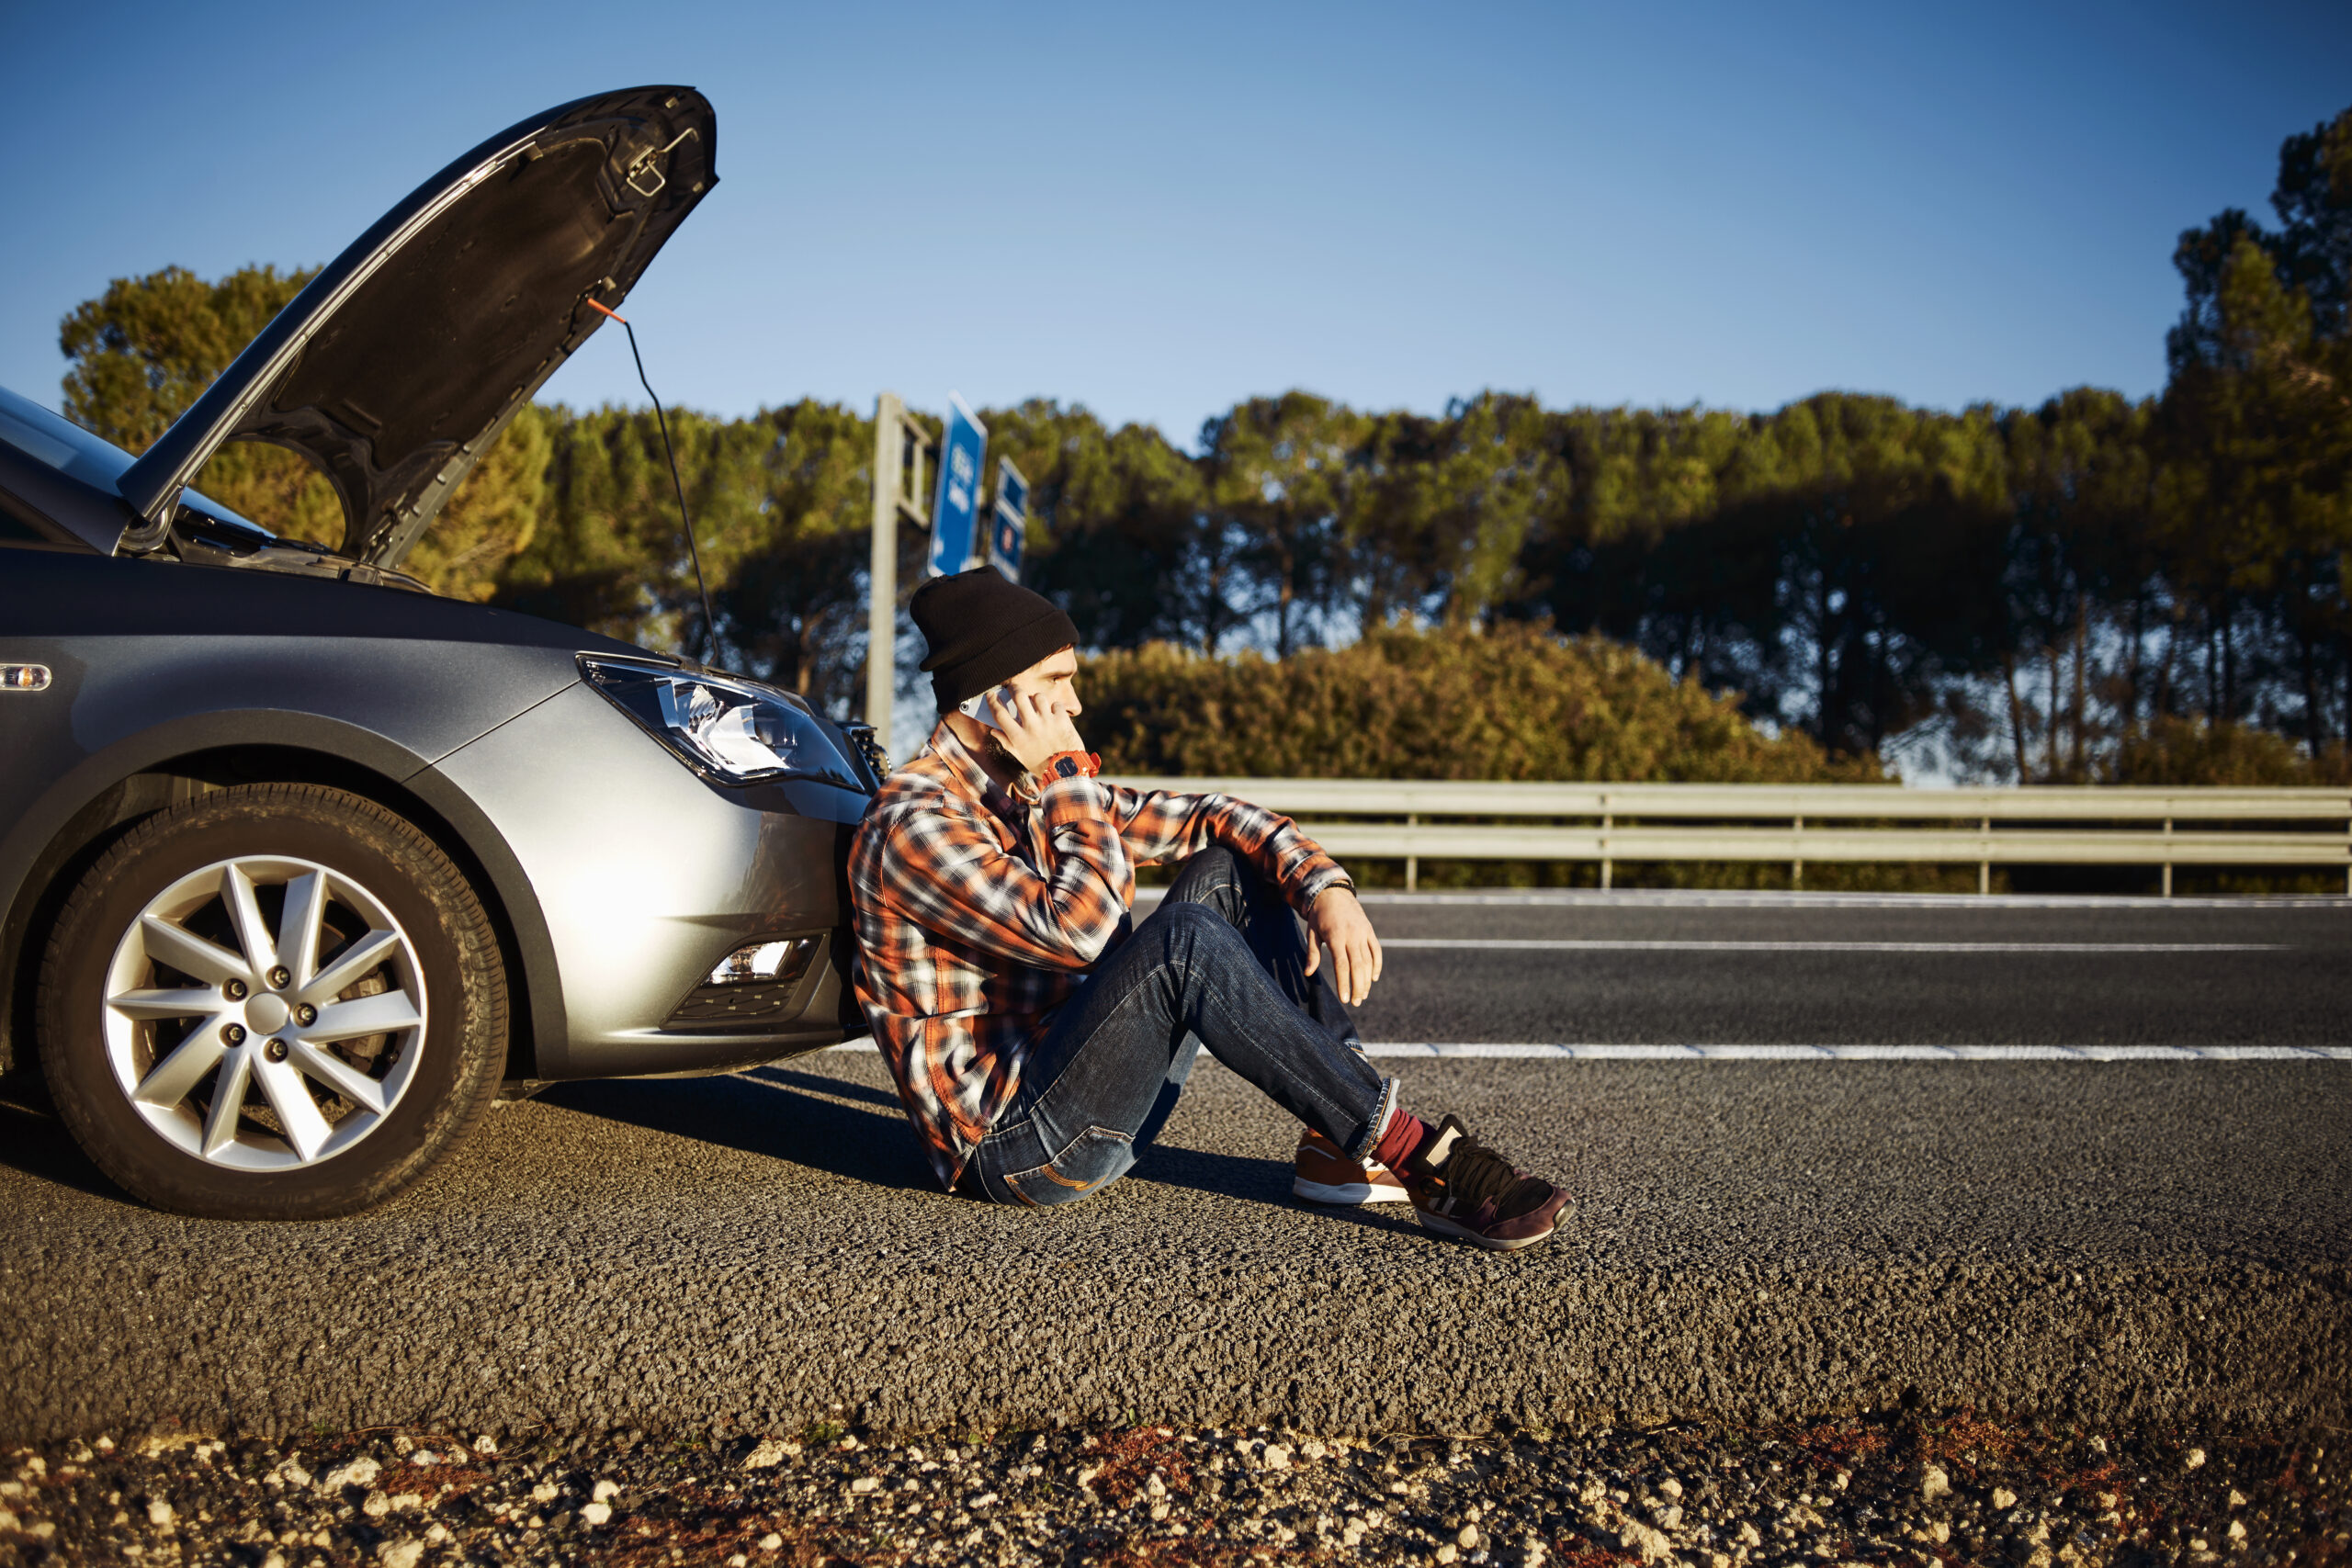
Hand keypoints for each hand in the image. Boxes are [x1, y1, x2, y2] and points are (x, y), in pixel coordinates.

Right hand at [987, 686, 1086, 775]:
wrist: (1066, 771)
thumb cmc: (1041, 766)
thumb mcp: (1021, 757)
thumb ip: (1007, 742)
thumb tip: (994, 731)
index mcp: (1018, 737)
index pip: (1000, 714)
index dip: (993, 701)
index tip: (991, 694)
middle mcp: (1031, 726)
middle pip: (1019, 696)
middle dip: (1014, 688)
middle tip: (1013, 688)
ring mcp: (1047, 721)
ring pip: (1038, 697)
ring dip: (1036, 699)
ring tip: (1037, 704)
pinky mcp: (1062, 720)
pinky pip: (1056, 704)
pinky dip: (1054, 708)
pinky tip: (1054, 715)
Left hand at [1303, 885, 1381, 1007]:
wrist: (1333, 892)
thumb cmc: (1319, 915)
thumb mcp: (1312, 932)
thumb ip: (1312, 954)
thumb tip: (1308, 973)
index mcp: (1336, 936)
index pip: (1342, 965)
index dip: (1344, 983)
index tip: (1345, 999)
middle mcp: (1352, 935)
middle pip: (1358, 966)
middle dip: (1358, 987)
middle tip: (1356, 1002)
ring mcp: (1362, 932)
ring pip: (1368, 961)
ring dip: (1367, 980)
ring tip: (1362, 995)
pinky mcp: (1369, 930)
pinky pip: (1376, 951)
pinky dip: (1377, 965)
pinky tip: (1373, 979)